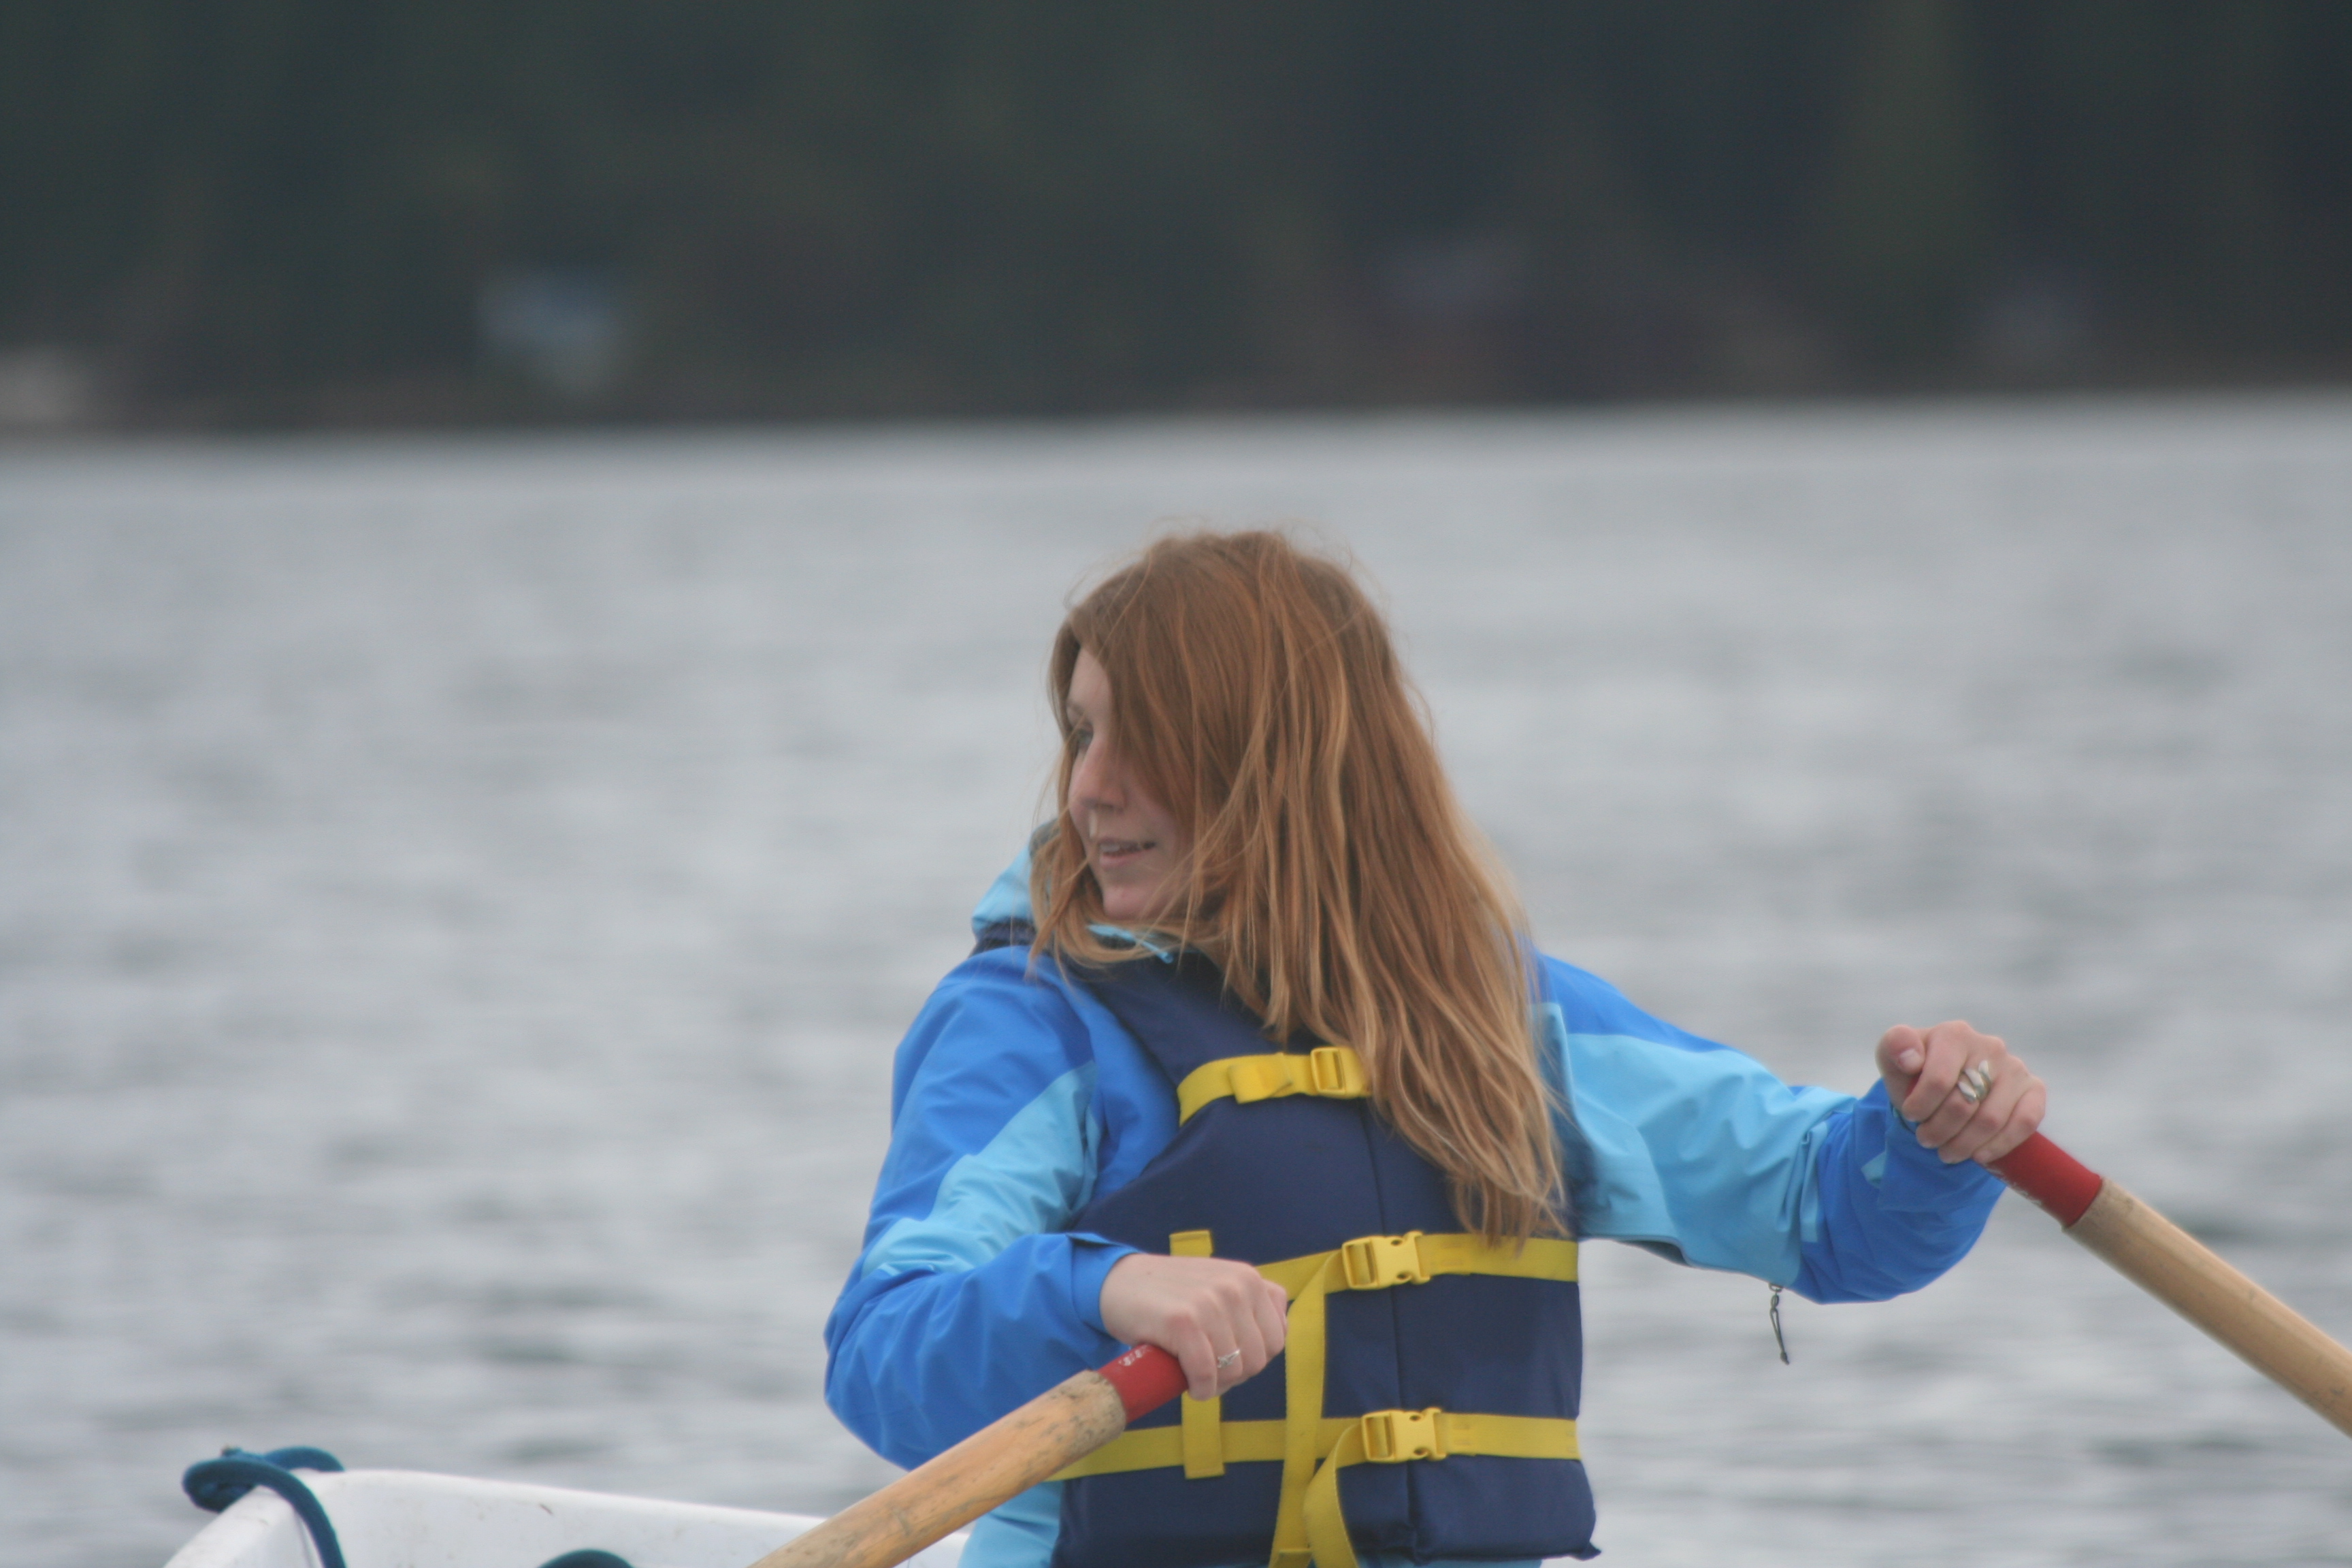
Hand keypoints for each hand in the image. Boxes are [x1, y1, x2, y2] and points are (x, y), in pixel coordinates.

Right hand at [1098, 1252, 1288, 1401]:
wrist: (1119, 1282)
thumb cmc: (1171, 1294)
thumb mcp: (1220, 1285)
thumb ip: (1249, 1306)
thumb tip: (1273, 1344)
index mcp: (1250, 1278)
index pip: (1276, 1340)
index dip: (1253, 1359)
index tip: (1227, 1360)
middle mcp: (1236, 1286)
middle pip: (1258, 1359)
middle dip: (1234, 1375)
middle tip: (1209, 1372)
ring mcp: (1210, 1302)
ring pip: (1234, 1370)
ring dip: (1216, 1385)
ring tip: (1196, 1377)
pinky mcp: (1183, 1321)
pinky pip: (1206, 1373)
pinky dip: (1201, 1389)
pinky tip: (1189, 1385)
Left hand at [1877, 1021, 2046, 1165]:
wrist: (1944, 1084)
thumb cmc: (1916, 1071)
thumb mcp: (1893, 1057)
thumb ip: (1895, 1046)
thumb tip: (1912, 1059)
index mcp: (1955, 1034)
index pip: (1939, 1080)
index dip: (1920, 1106)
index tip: (1910, 1116)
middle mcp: (1990, 1046)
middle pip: (1964, 1104)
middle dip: (1939, 1130)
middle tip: (1926, 1140)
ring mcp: (2015, 1068)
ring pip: (1990, 1119)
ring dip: (1964, 1144)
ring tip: (1946, 1151)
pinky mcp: (2034, 1089)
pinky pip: (2024, 1122)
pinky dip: (1999, 1145)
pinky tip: (1979, 1155)